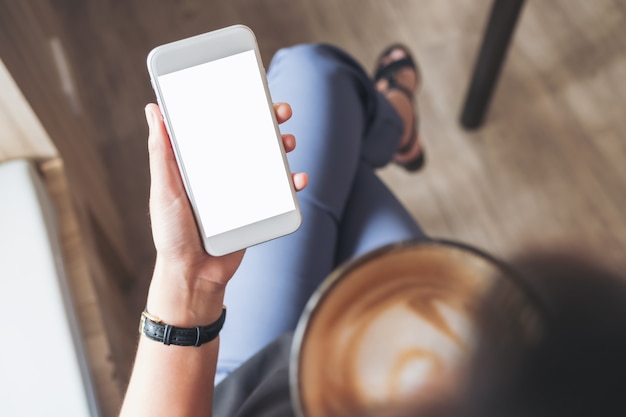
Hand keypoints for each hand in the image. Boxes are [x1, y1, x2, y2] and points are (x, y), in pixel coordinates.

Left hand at [144, 102, 306, 324]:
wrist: (193, 276)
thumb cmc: (171, 234)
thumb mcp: (163, 189)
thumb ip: (162, 153)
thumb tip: (153, 110)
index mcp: (199, 165)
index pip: (219, 128)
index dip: (235, 107)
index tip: (249, 90)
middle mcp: (221, 174)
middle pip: (248, 140)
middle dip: (267, 123)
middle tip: (281, 111)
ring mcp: (240, 193)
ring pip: (267, 162)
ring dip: (282, 148)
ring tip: (289, 141)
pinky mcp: (255, 211)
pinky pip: (278, 193)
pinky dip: (292, 184)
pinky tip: (299, 179)